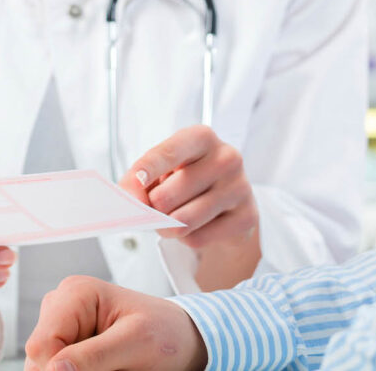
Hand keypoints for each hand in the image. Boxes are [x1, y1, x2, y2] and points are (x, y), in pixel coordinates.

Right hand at [24, 276, 207, 370]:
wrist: (179, 339)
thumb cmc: (164, 332)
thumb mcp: (136, 343)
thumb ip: (95, 355)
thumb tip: (54, 370)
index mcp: (76, 293)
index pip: (42, 344)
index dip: (57, 370)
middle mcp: (61, 306)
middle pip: (39, 359)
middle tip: (111, 369)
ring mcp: (62, 327)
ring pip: (45, 369)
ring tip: (111, 367)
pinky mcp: (66, 345)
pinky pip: (57, 370)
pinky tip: (105, 369)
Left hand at [120, 125, 258, 249]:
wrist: (228, 202)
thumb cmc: (189, 178)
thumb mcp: (165, 169)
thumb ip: (143, 180)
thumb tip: (128, 199)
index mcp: (202, 137)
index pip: (167, 153)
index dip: (145, 171)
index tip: (129, 187)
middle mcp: (226, 157)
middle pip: (167, 196)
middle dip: (153, 209)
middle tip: (157, 207)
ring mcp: (240, 187)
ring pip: (182, 221)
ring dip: (167, 228)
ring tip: (172, 219)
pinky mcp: (247, 216)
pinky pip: (198, 238)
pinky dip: (187, 238)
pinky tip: (198, 225)